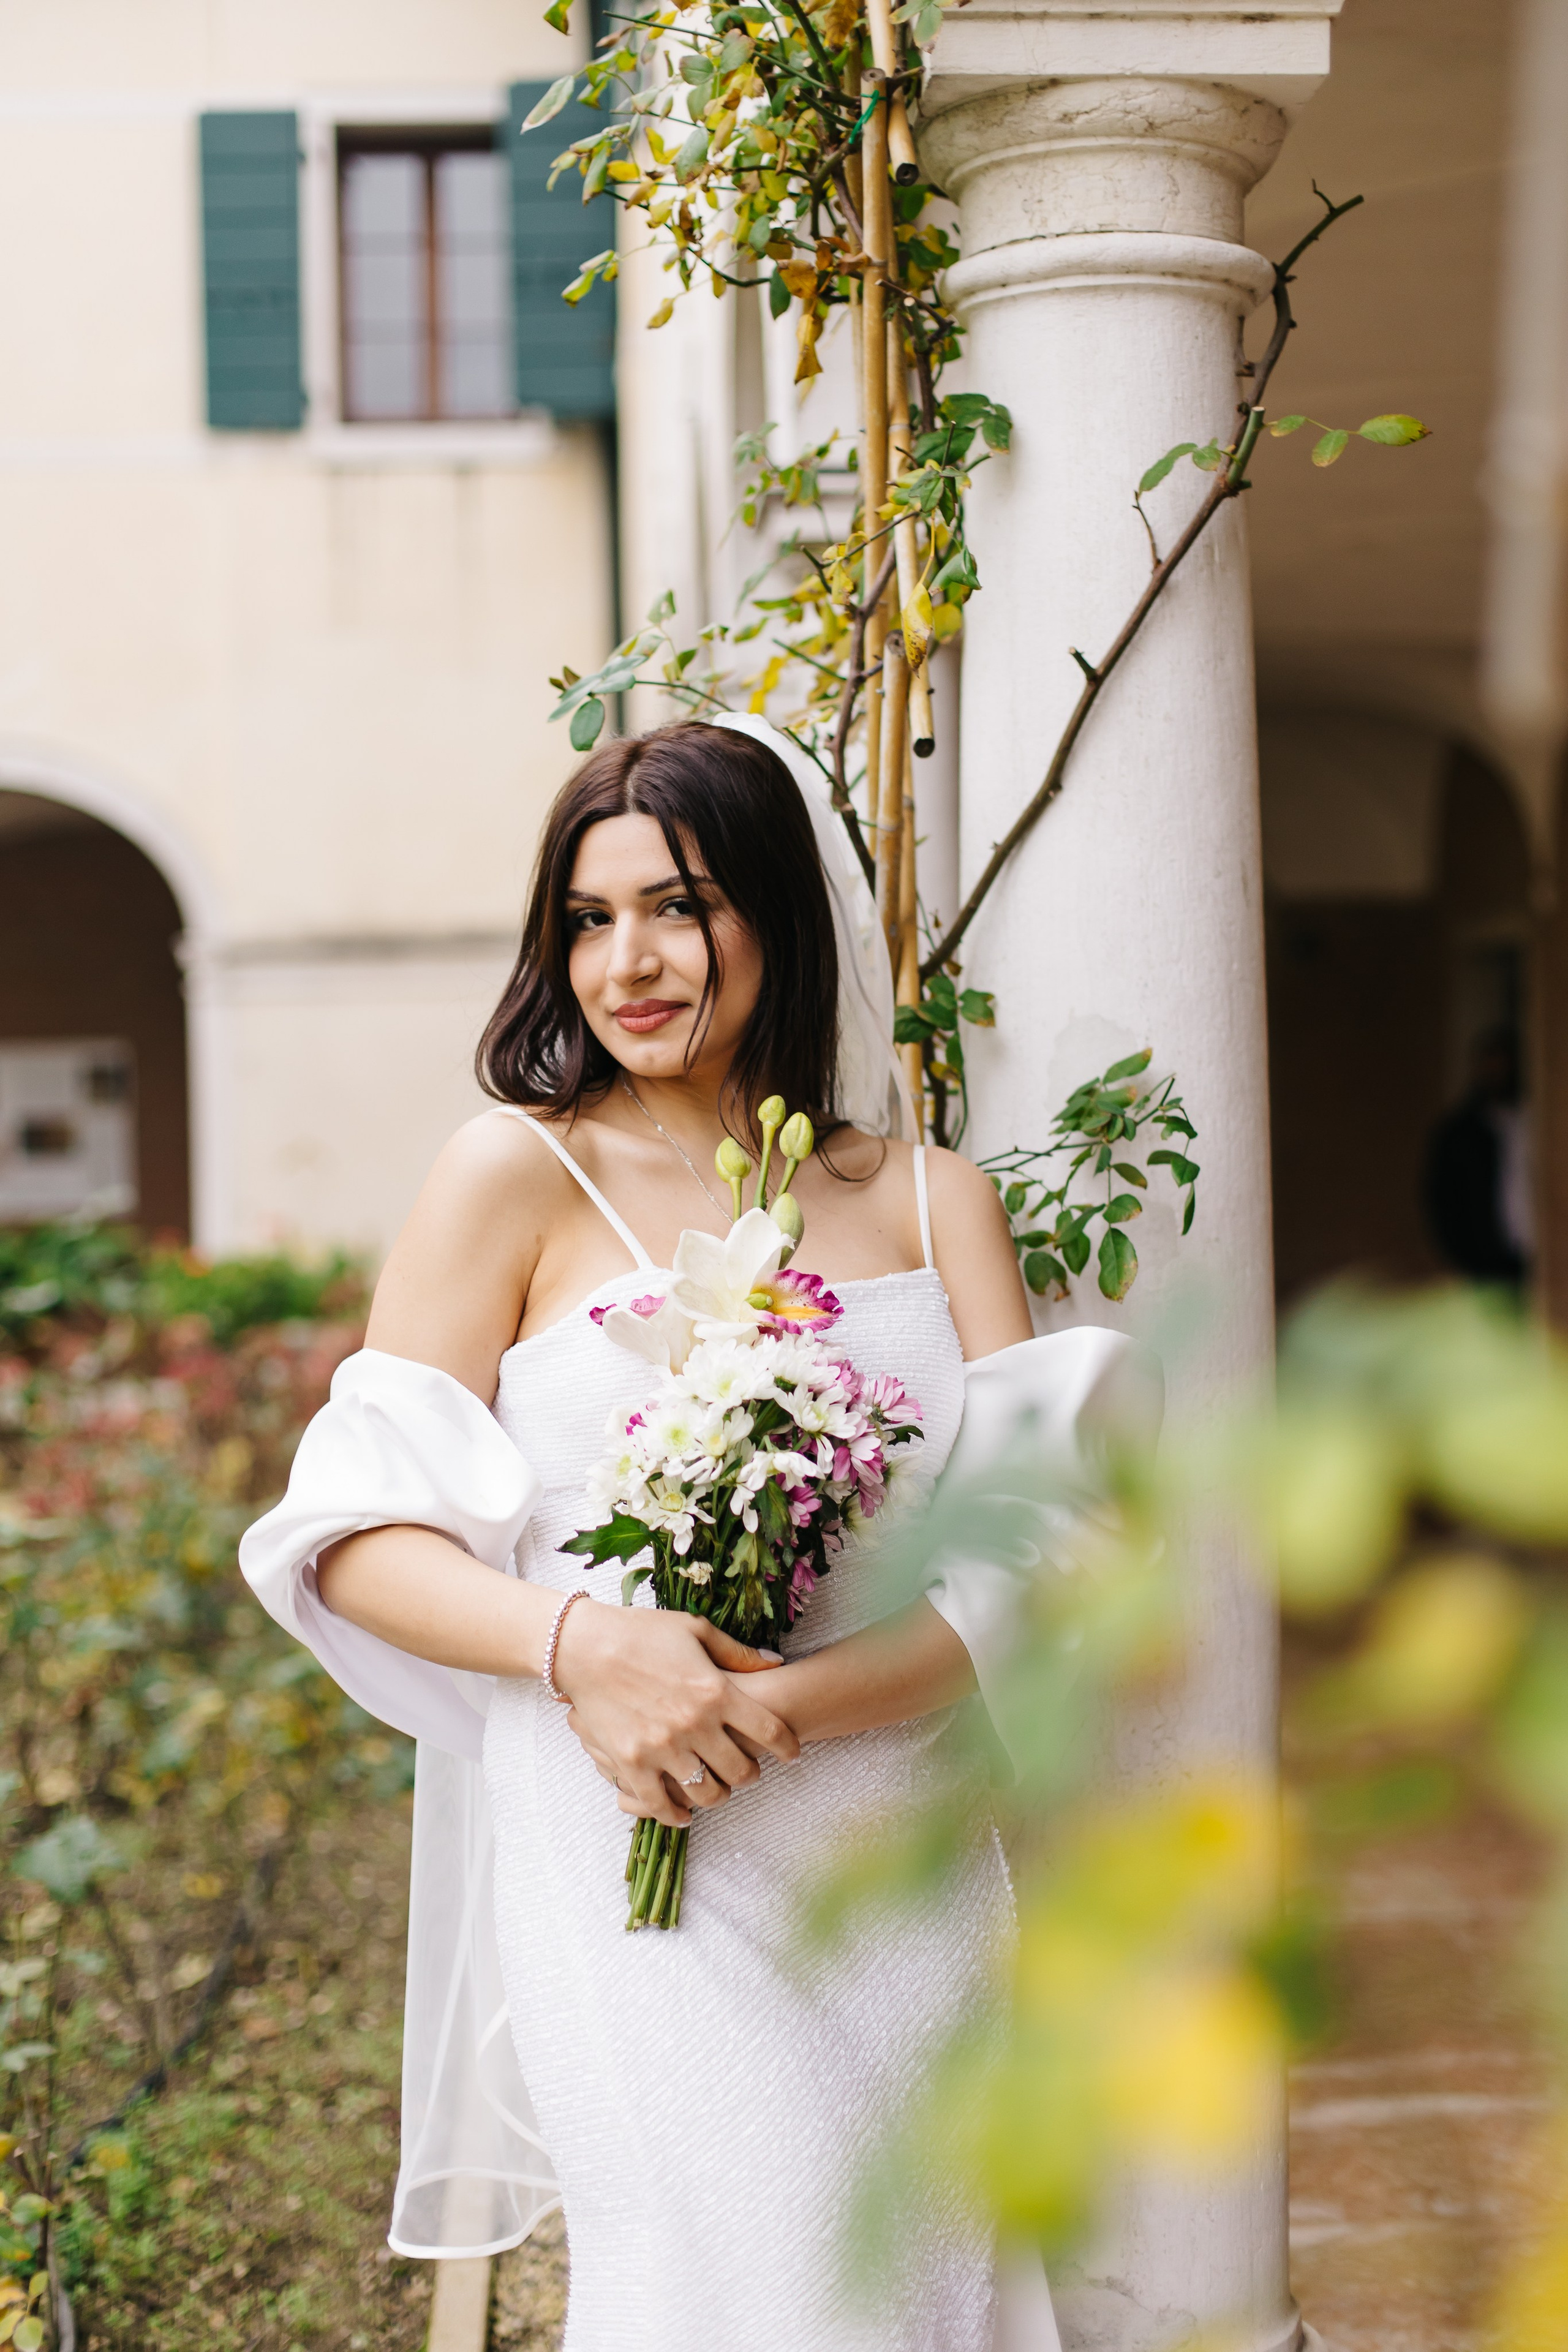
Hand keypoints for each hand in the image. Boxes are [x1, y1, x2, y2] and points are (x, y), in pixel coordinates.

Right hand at [552, 1602, 798, 1826]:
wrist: (586, 1646)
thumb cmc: (642, 1632)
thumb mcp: (696, 1631)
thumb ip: (738, 1653)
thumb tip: (777, 1662)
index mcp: (716, 1691)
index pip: (770, 1731)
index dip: (787, 1746)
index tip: (792, 1753)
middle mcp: (694, 1725)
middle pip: (741, 1770)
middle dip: (752, 1775)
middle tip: (750, 1771)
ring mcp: (662, 1748)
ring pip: (706, 1793)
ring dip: (718, 1795)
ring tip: (718, 1789)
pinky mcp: (632, 1763)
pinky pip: (661, 1805)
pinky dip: (676, 1815)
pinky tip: (683, 1813)